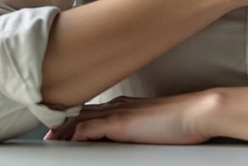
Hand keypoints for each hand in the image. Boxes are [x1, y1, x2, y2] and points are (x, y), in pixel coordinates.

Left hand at [45, 92, 220, 143]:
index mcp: (126, 105)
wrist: (197, 113)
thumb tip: (135, 138)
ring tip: (51, 140)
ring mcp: (118, 112)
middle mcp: (118, 104)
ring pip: (79, 119)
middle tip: (49, 136)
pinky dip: (75, 134)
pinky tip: (67, 142)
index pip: (93, 111)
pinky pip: (88, 128)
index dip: (75, 120)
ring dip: (63, 130)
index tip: (64, 129)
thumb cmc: (184, 121)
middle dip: (63, 125)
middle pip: (81, 113)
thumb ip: (140, 128)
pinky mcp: (120, 123)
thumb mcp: (156, 124)